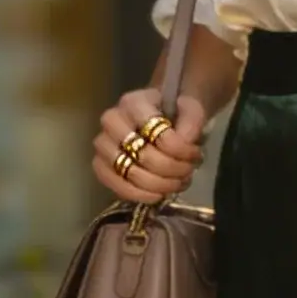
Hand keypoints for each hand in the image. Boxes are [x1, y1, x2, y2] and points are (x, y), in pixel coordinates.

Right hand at [92, 87, 206, 205]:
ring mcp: (103, 144)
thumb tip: (185, 142)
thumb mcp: (190, 109)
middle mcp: (112, 121)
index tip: (195, 153)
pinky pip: (116, 186)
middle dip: (172, 169)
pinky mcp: (100, 165)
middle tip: (188, 172)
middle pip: (143, 154)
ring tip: (177, 183)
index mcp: (133, 102)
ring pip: (130, 173)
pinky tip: (158, 195)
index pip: (153, 128)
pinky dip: (140, 195)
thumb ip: (192, 121)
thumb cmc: (173, 114)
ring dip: (159, 185)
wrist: (158, 121)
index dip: (178, 148)